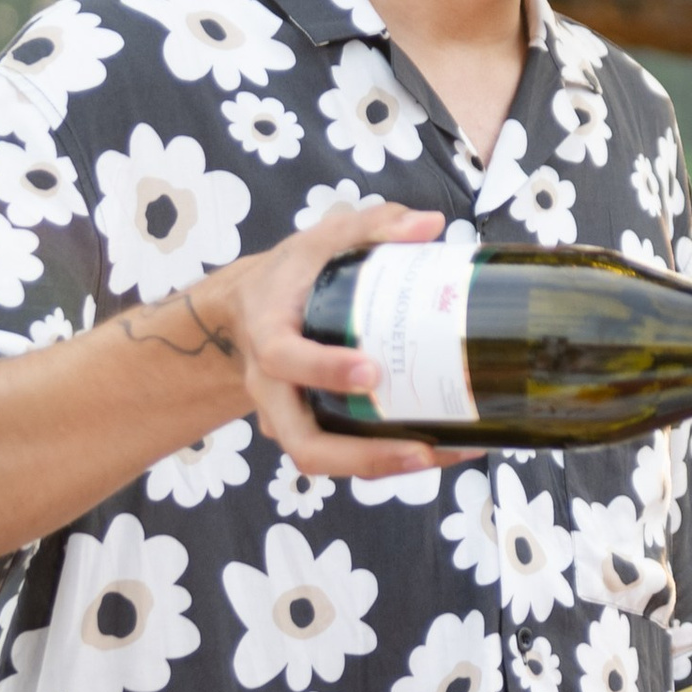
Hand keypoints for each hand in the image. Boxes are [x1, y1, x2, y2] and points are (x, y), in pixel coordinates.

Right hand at [203, 197, 475, 481]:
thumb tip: (429, 225)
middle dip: (362, 455)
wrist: (250, 309)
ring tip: (441, 455)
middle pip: (303, 443)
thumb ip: (372, 226)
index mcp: (268, 335)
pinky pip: (341, 455)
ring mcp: (287, 416)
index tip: (370, 372)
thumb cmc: (291, 274)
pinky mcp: (309, 428)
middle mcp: (272, 388)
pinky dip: (386, 460)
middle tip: (420, 450)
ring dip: (383, 466)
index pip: (285, 359)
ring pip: (324, 460)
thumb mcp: (323, 239)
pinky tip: (437, 450)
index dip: (324, 369)